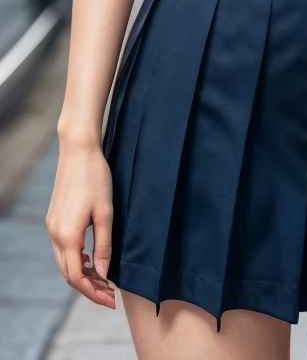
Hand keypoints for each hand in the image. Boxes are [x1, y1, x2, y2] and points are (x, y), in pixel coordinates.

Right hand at [46, 141, 115, 307]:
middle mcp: (55, 234)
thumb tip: (104, 274)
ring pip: (64, 263)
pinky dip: (76, 260)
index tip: (111, 299)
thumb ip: (104, 245)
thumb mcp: (106, 212)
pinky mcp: (53, 219)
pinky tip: (91, 259)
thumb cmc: (96, 177)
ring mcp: (51, 226)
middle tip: (110, 295)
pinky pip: (62, 249)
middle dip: (88, 288)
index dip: (93, 292)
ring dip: (82, 275)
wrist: (78, 150)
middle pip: (68, 274)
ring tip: (103, 280)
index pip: (77, 277)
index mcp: (68, 235)